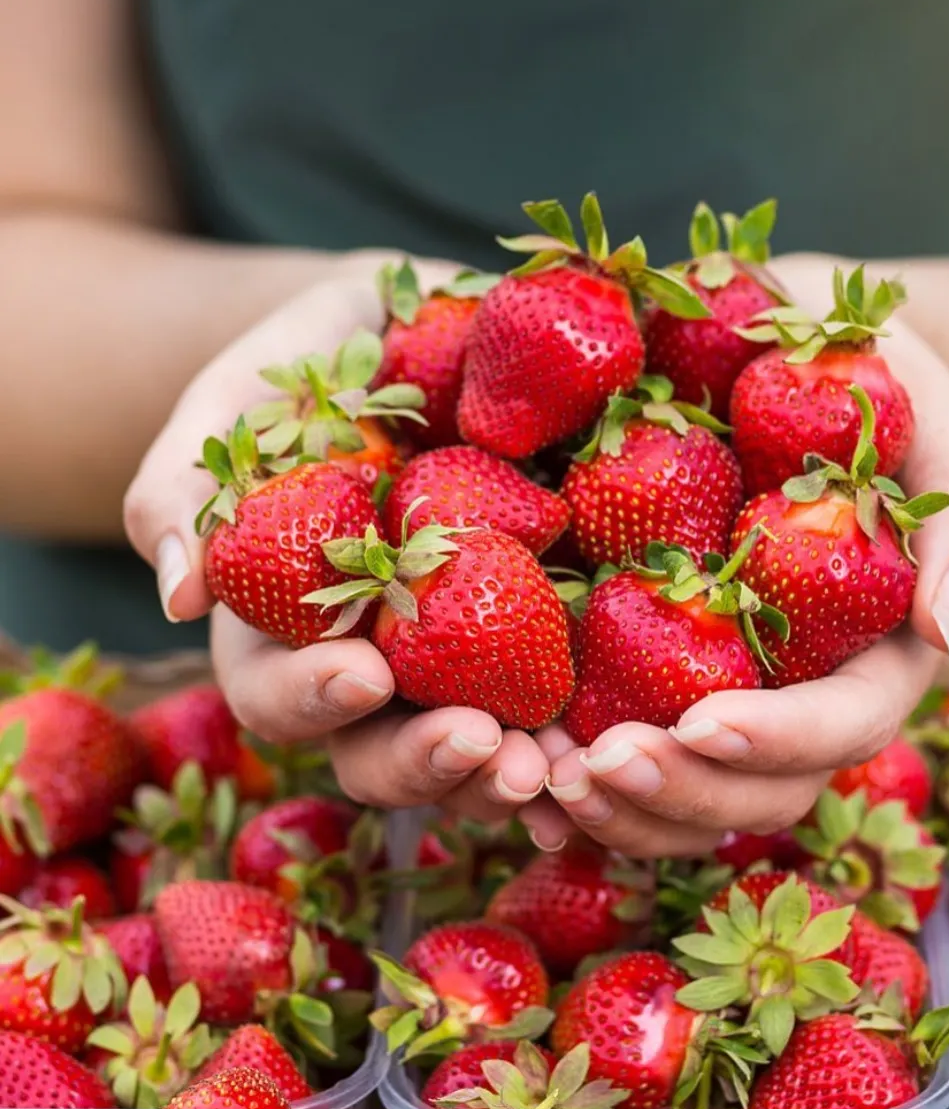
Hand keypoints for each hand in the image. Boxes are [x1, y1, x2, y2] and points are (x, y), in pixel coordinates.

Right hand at [123, 251, 550, 819]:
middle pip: (379, 750)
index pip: (278, 691)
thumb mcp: (242, 396)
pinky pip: (556, 698)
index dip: (312, 698)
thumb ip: (191, 483)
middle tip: (478, 745)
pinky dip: (577, 735)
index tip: (363, 673)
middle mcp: (376, 659)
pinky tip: (609, 747)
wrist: (421, 333)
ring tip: (554, 770)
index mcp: (287, 623)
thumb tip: (179, 594)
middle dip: (424, 761)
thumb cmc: (312, 363)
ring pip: (472, 749)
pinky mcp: (542, 629)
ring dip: (508, 775)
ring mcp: (462, 653)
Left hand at [530, 279, 948, 857]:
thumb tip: (946, 627)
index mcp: (871, 651)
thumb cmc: (868, 383)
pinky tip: (515, 769)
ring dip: (615, 810)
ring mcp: (722, 691)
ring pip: (686, 799)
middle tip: (594, 767)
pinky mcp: (649, 670)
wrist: (780, 354)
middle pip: (758, 790)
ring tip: (538, 777)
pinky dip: (569, 781)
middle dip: (680, 794)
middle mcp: (795, 692)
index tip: (700, 723)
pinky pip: (619, 752)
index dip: (778, 740)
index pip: (842, 724)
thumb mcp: (929, 421)